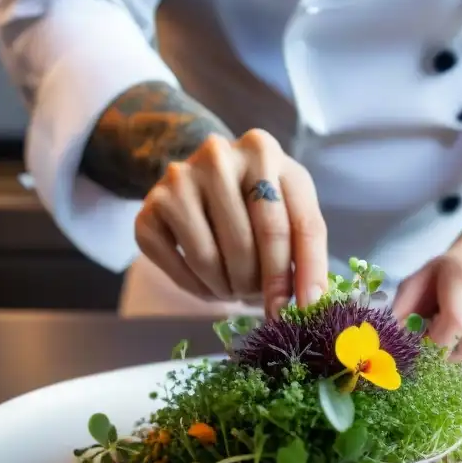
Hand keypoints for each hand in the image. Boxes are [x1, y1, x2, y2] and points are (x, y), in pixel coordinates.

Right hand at [134, 129, 327, 317]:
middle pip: (247, 245)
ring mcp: (177, 180)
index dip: (301, 275)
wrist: (202, 172)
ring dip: (228, 289)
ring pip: (209, 260)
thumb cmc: (259, 194)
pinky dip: (200, 290)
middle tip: (263, 299)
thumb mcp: (291, 202)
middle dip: (259, 286)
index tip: (306, 311)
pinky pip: (178, 268)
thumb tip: (312, 302)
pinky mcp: (149, 209)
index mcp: (262, 150)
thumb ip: (306, 245)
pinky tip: (212, 286)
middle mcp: (216, 156)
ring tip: (238, 288)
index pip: (290, 225)